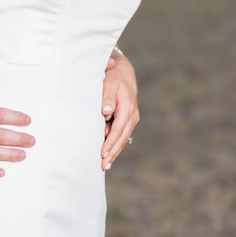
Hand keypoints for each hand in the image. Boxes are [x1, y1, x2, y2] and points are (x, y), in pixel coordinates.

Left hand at [100, 49, 139, 170]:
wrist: (123, 70)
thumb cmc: (113, 76)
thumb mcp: (109, 82)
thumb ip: (107, 97)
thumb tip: (106, 111)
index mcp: (128, 108)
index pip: (118, 129)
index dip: (110, 143)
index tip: (103, 154)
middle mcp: (132, 115)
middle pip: (122, 137)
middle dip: (113, 152)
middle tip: (104, 166)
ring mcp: (131, 117)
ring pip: (123, 137)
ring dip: (115, 151)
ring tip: (106, 164)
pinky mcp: (128, 118)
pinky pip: (122, 133)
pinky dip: (116, 144)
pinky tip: (110, 153)